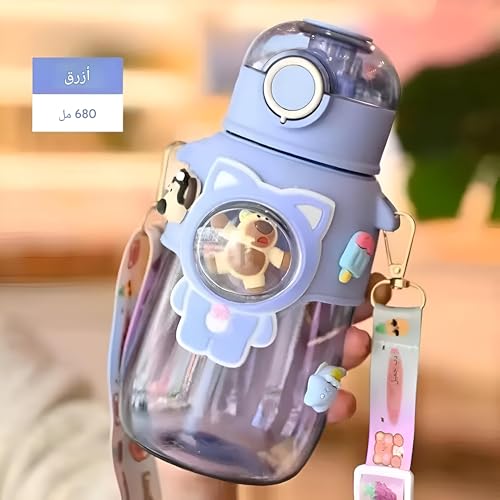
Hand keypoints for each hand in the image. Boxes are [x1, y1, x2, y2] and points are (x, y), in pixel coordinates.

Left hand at [160, 273, 390, 498]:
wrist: (189, 470)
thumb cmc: (168, 408)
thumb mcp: (162, 357)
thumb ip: (167, 308)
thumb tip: (160, 239)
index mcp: (237, 329)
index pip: (273, 295)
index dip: (302, 278)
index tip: (329, 265)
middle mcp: (262, 351)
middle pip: (306, 322)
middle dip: (339, 308)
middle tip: (362, 300)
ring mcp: (279, 383)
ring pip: (320, 357)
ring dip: (345, 348)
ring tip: (358, 345)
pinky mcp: (290, 417)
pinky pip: (319, 405)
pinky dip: (335, 402)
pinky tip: (343, 404)